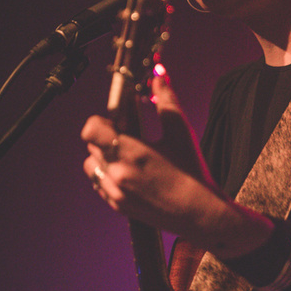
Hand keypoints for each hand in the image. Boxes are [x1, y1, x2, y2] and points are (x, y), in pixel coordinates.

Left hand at [82, 73, 216, 226]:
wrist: (199, 212)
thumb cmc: (192, 171)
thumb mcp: (181, 132)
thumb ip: (166, 101)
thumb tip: (159, 78)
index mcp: (130, 152)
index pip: (91, 129)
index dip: (100, 121)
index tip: (116, 121)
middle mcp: (117, 173)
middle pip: (91, 145)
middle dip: (106, 137)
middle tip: (128, 135)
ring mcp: (115, 192)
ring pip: (92, 166)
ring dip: (103, 157)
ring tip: (127, 155)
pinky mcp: (118, 206)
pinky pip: (99, 185)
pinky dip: (109, 175)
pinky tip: (131, 173)